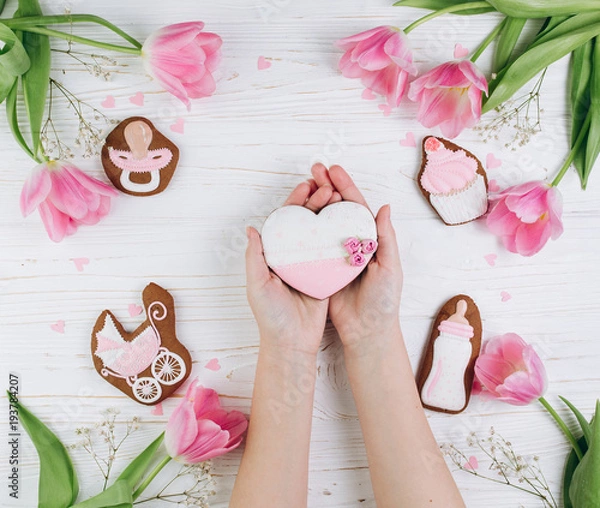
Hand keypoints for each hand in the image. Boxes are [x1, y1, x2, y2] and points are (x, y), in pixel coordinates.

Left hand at [245, 178, 333, 357]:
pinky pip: (333, 251)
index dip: (294, 202)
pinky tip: (349, 222)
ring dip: (330, 214)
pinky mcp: (326, 275)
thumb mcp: (258, 285)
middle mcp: (293, 256)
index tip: (306, 186)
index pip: (285, 221)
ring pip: (321, 232)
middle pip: (305, 222)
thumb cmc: (271, 316)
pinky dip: (341, 235)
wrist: (292, 343)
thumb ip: (255, 258)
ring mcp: (311, 265)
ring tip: (340, 198)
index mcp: (275, 255)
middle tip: (328, 188)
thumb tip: (251, 229)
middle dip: (316, 202)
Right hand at [309, 164, 403, 350]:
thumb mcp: (390, 268)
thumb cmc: (384, 301)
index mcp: (369, 239)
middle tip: (314, 169)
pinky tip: (294, 216)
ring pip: (323, 222)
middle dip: (327, 186)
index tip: (333, 170)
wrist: (366, 331)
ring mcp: (334, 254)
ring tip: (303, 185)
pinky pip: (311, 244)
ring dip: (314, 202)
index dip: (345, 186)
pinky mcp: (321, 268)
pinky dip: (304, 228)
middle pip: (337, 209)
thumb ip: (386, 239)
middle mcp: (350, 242)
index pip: (356, 206)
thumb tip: (385, 207)